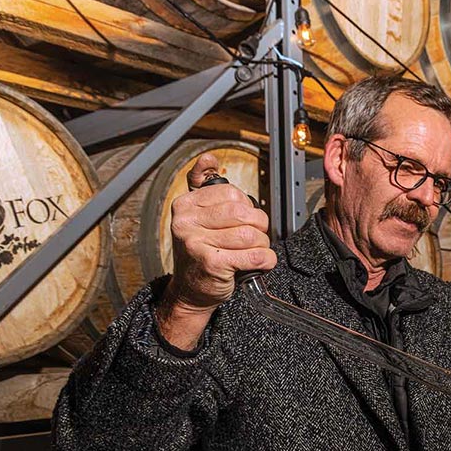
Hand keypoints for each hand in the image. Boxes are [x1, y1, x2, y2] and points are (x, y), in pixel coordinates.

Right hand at [165, 152, 275, 312]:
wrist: (189, 291)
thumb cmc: (200, 253)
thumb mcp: (197, 217)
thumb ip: (203, 186)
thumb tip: (208, 159)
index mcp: (185, 205)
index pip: (232, 194)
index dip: (246, 208)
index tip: (241, 221)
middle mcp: (186, 222)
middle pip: (243, 213)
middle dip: (258, 227)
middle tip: (253, 238)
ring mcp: (196, 243)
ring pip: (251, 235)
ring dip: (261, 246)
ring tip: (252, 252)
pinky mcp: (212, 264)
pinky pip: (256, 256)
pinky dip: (265, 261)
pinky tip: (258, 264)